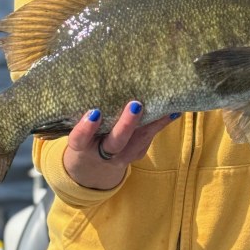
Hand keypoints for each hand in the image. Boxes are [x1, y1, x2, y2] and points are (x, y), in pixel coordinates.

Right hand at [63, 101, 178, 189]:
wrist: (93, 166)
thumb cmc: (84, 136)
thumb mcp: (77, 129)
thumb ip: (84, 115)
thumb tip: (98, 83)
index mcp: (81, 146)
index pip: (80, 139)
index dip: (86, 129)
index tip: (94, 113)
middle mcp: (101, 154)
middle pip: (116, 142)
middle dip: (126, 124)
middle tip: (136, 105)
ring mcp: (121, 157)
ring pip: (138, 142)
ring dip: (152, 124)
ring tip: (165, 107)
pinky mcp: (137, 153)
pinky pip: (148, 138)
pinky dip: (159, 123)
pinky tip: (171, 111)